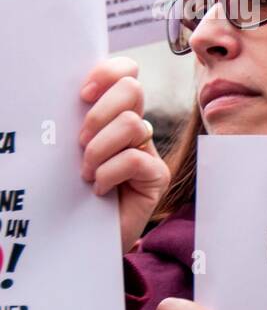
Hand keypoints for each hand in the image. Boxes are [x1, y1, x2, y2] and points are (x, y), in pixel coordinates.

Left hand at [78, 57, 170, 252]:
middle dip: (100, 113)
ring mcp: (149, 151)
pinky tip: (99, 189)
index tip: (82, 93)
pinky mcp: (156, 176)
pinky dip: (109, 173)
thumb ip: (75, 122)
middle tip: (80, 140)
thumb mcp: (67, 150)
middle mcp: (135, 128)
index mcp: (113, 113)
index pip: (125, 73)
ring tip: (86, 172)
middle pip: (132, 89)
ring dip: (99, 149)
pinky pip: (134, 159)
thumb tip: (66, 97)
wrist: (82, 238)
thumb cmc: (71, 192)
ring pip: (133, 124)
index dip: (108, 72)